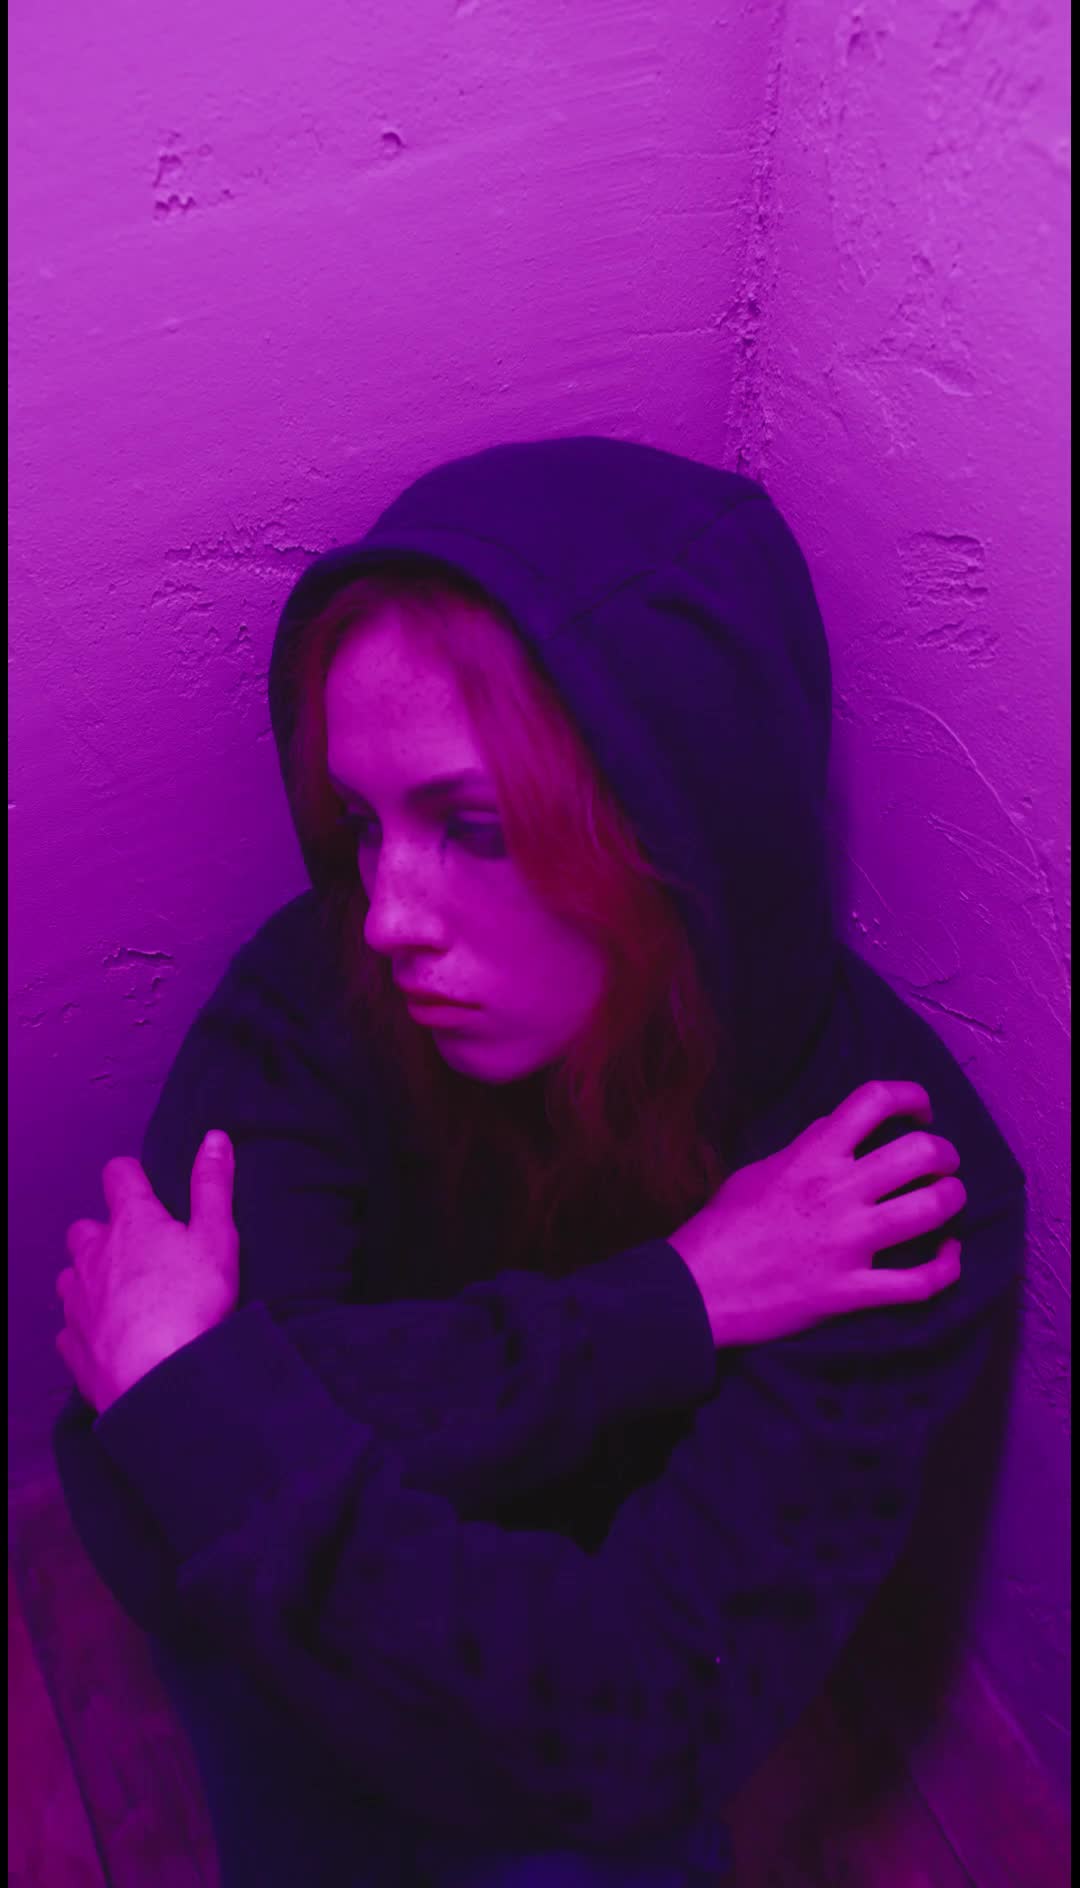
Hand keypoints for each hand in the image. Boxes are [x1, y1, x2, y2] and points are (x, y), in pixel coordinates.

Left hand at [56, 1132, 238, 1413]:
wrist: (161, 1379)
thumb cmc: (193, 1302)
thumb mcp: (218, 1236)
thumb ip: (213, 1185)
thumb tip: (215, 1137)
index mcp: (132, 1223)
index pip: (119, 1177)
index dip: (131, 1177)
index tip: (144, 1188)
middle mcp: (94, 1256)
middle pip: (84, 1230)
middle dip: (103, 1234)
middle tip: (138, 1250)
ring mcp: (78, 1302)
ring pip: (71, 1277)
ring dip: (89, 1279)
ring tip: (122, 1295)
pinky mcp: (73, 1346)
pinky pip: (70, 1329)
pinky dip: (85, 1327)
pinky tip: (108, 1338)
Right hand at [669, 1081, 965, 1346]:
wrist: (697, 1289)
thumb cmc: (721, 1227)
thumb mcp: (758, 1170)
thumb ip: (804, 1147)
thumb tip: (837, 1128)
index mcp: (812, 1156)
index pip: (875, 1100)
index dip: (912, 1096)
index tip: (921, 1110)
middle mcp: (837, 1192)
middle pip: (922, 1151)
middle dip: (945, 1154)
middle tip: (941, 1163)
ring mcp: (849, 1244)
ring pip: (933, 1210)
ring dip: (952, 1200)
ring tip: (948, 1200)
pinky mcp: (852, 1292)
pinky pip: (920, 1282)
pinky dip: (946, 1268)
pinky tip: (948, 1257)